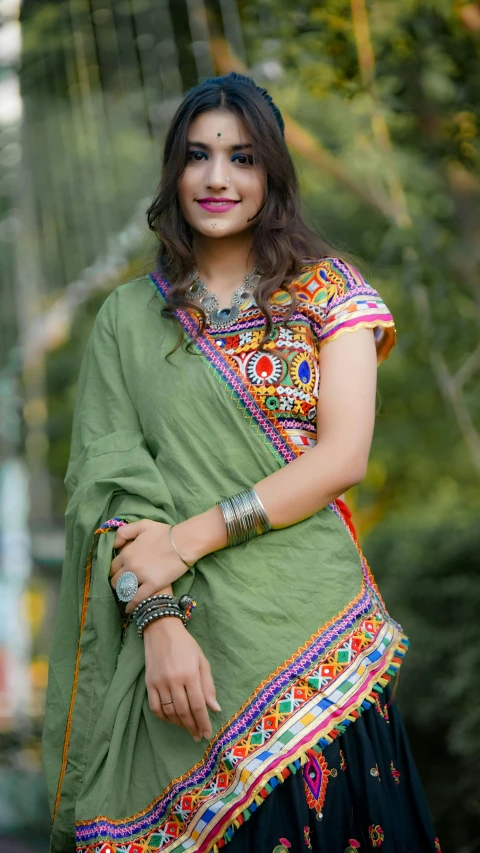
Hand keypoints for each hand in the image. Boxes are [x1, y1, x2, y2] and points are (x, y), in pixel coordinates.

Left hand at [109, 520, 189, 612]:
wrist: (183, 543)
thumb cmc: (164, 533)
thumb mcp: (143, 525)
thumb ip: (125, 532)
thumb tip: (115, 545)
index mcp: (127, 553)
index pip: (113, 567)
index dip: (115, 571)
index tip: (119, 574)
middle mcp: (130, 566)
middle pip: (116, 580)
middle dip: (118, 584)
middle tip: (123, 585)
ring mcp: (141, 576)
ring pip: (125, 590)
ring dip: (124, 594)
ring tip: (127, 596)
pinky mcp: (152, 585)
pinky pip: (137, 599)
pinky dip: (132, 606)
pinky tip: (130, 609)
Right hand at [143, 617, 220, 740]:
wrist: (161, 630)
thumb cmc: (186, 645)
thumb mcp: (202, 661)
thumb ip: (208, 685)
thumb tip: (214, 708)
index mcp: (190, 674)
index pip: (198, 705)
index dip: (203, 722)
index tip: (207, 734)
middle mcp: (174, 680)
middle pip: (184, 711)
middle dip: (192, 727)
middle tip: (198, 736)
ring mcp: (159, 683)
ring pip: (169, 712)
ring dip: (179, 724)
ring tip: (187, 728)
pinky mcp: (149, 684)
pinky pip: (155, 707)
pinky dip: (163, 717)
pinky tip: (171, 720)